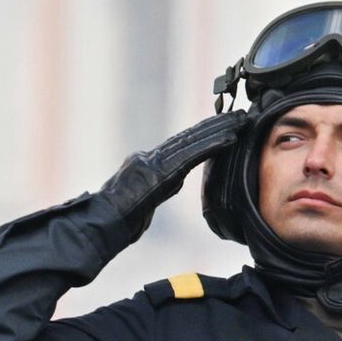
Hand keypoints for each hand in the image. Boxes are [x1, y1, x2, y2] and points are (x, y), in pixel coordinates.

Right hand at [98, 111, 251, 240]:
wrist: (100, 226)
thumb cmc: (116, 225)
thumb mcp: (140, 205)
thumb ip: (157, 190)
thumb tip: (172, 184)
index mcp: (146, 165)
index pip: (180, 146)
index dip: (202, 135)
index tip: (223, 126)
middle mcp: (149, 158)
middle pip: (188, 138)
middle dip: (215, 125)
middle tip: (239, 115)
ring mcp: (153, 162)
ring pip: (192, 141)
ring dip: (219, 129)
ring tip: (241, 120)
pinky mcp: (159, 171)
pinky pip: (191, 155)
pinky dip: (212, 145)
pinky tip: (230, 139)